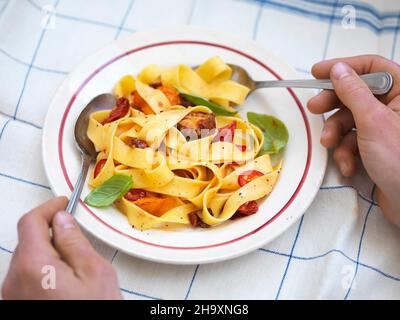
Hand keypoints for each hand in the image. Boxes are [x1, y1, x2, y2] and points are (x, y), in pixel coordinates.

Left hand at [1, 197, 121, 298]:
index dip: (48, 207)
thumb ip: (75, 241)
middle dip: (50, 232)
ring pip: (26, 261)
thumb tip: (62, 220)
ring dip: (47, 253)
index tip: (63, 202)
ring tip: (75, 266)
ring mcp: (11, 297)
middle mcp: (13, 281)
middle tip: (75, 234)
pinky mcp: (15, 306)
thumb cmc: (95, 312)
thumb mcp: (95, 272)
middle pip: (27, 242)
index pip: (31, 222)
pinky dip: (42, 271)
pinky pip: (25, 279)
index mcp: (33, 266)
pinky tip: (64, 283)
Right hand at [307, 55, 399, 226]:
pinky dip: (346, 152)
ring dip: (337, 134)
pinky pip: (354, 140)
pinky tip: (348, 165)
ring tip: (330, 146)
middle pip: (357, 93)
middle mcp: (396, 107)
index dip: (343, 67)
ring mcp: (386, 128)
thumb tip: (338, 69)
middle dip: (333, 106)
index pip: (372, 66)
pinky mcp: (377, 147)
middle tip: (313, 108)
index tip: (317, 73)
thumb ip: (353, 92)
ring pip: (351, 119)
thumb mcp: (372, 120)